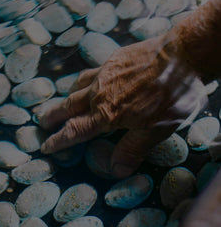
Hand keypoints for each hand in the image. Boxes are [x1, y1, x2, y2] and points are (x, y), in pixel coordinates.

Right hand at [40, 35, 205, 177]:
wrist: (184, 54)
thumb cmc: (172, 95)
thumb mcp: (156, 130)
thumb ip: (133, 150)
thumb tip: (116, 171)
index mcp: (107, 114)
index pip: (75, 131)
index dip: (58, 141)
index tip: (46, 146)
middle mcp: (99, 94)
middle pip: (67, 107)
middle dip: (52, 116)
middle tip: (41, 122)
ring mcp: (105, 74)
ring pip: (76, 88)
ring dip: (66, 98)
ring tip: (63, 104)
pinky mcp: (113, 60)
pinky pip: (91, 72)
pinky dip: (83, 82)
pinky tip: (88, 83)